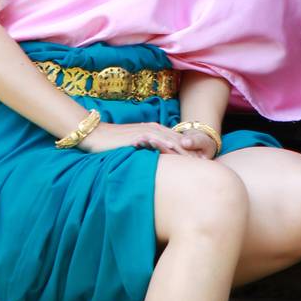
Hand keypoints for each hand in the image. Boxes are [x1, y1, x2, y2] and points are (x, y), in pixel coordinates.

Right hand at [79, 121, 216, 157]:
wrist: (94, 134)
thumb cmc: (113, 144)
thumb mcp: (135, 150)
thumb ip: (148, 155)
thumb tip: (158, 171)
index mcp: (155, 132)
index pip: (178, 144)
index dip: (190, 155)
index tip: (202, 168)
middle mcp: (154, 130)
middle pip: (179, 142)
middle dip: (192, 155)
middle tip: (206, 168)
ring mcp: (146, 131)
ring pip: (170, 140)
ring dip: (183, 151)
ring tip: (195, 163)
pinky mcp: (136, 135)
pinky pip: (154, 139)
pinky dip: (165, 145)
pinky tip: (173, 152)